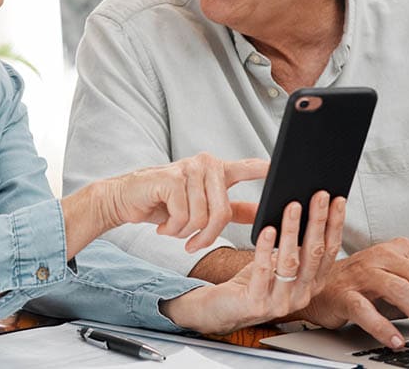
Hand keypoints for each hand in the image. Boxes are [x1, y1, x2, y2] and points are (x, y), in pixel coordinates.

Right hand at [103, 153, 267, 251]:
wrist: (125, 199)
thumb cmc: (165, 203)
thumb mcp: (203, 206)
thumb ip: (233, 209)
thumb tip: (264, 216)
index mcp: (218, 169)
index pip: (248, 167)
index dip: (265, 170)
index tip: (282, 170)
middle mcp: (206, 164)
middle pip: (222, 212)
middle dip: (207, 236)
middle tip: (192, 244)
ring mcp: (188, 168)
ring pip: (202, 218)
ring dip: (185, 234)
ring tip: (173, 228)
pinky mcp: (171, 179)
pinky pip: (183, 217)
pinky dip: (172, 229)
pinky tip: (162, 224)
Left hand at [161, 191, 346, 332]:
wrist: (225, 309)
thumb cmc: (254, 281)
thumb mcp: (280, 261)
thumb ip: (295, 244)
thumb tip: (304, 205)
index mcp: (312, 284)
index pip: (330, 251)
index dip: (335, 225)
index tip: (337, 200)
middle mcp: (302, 294)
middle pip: (314, 253)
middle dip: (318, 221)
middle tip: (319, 196)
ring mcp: (281, 301)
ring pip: (291, 262)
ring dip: (292, 231)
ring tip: (292, 206)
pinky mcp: (257, 303)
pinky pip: (263, 272)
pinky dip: (266, 249)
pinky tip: (267, 230)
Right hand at [296, 237, 408, 349]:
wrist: (321, 286)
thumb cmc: (365, 284)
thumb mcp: (398, 277)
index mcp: (401, 248)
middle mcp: (383, 255)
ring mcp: (363, 273)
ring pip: (401, 291)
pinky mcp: (345, 294)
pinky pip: (367, 311)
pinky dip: (384, 328)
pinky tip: (397, 341)